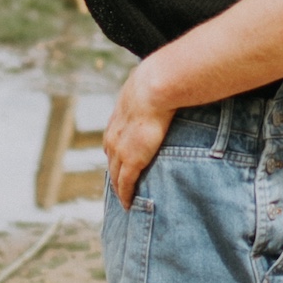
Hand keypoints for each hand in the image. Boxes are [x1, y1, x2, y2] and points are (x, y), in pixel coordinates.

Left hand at [103, 61, 175, 209]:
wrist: (155, 87)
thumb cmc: (159, 79)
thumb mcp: (152, 81)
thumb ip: (156, 86)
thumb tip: (171, 77)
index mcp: (118, 116)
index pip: (113, 139)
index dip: (117, 151)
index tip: (121, 158)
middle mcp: (114, 135)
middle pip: (111, 159)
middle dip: (115, 170)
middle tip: (121, 182)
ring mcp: (120, 149)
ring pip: (115, 174)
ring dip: (119, 186)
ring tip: (125, 197)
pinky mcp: (131, 161)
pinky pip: (125, 185)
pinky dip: (126, 196)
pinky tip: (129, 204)